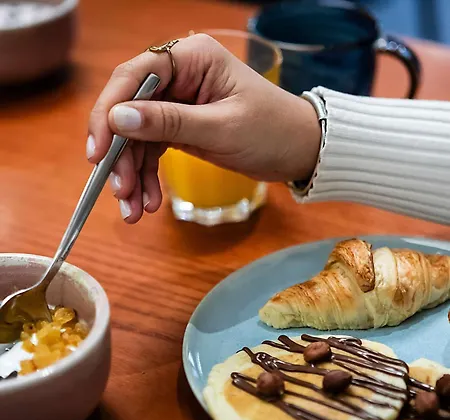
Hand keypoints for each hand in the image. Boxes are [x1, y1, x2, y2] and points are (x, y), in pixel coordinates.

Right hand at [87, 33, 319, 222]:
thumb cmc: (272, 131)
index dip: (109, 113)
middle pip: (130, 110)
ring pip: (138, 136)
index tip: (99, 152)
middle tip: (119, 191)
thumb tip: (118, 118)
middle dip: (121, 155)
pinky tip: (147, 202)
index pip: (134, 76)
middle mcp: (180, 75)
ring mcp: (178, 103)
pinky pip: (153, 150)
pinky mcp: (181, 127)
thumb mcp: (221, 128)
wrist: (298, 151)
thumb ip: (169, 122)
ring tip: (132, 209)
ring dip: (131, 173)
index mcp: (191, 58)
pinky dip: (147, 176)